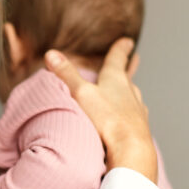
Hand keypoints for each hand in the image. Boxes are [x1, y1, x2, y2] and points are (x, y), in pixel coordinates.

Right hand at [44, 38, 157, 182]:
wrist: (130, 148)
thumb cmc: (106, 119)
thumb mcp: (80, 93)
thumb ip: (66, 75)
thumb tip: (50, 53)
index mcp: (115, 79)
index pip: (118, 58)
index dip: (121, 48)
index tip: (127, 40)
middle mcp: (130, 92)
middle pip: (128, 76)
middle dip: (128, 68)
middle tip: (135, 59)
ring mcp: (136, 110)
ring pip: (133, 96)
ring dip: (128, 92)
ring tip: (128, 91)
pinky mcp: (138, 128)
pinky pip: (134, 116)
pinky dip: (129, 113)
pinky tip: (128, 119)